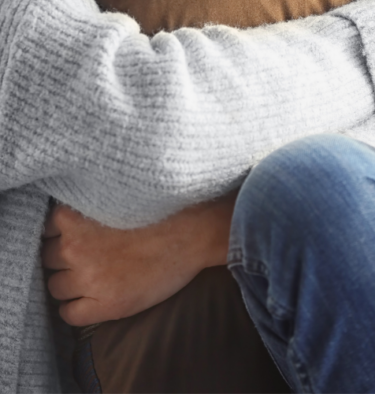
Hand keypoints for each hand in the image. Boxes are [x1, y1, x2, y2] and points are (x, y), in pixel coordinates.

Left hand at [42, 192, 236, 326]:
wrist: (190, 232)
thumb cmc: (155, 209)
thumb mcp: (111, 197)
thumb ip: (81, 207)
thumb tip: (60, 217)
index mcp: (72, 216)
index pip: (45, 229)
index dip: (60, 234)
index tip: (73, 235)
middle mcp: (73, 247)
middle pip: (48, 258)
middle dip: (63, 258)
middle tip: (85, 256)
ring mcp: (87, 277)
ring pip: (55, 287)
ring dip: (68, 283)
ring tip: (92, 276)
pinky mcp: (104, 304)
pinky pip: (69, 314)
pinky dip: (75, 308)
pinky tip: (92, 299)